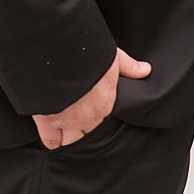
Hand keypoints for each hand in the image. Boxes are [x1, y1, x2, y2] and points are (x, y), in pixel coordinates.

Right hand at [32, 48, 151, 148]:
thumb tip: (145, 70)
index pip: (104, 119)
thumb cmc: (88, 53)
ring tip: (63, 130)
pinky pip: (51, 141)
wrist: (61, 53)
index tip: (90, 112)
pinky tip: (52, 136)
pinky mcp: (48, 121)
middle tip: (75, 120)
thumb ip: (128, 66)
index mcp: (105, 102)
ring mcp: (67, 121)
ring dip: (68, 137)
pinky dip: (52, 141)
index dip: (96, 117)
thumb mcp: (113, 56)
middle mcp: (88, 117)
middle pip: (87, 133)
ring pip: (70, 140)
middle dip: (82, 129)